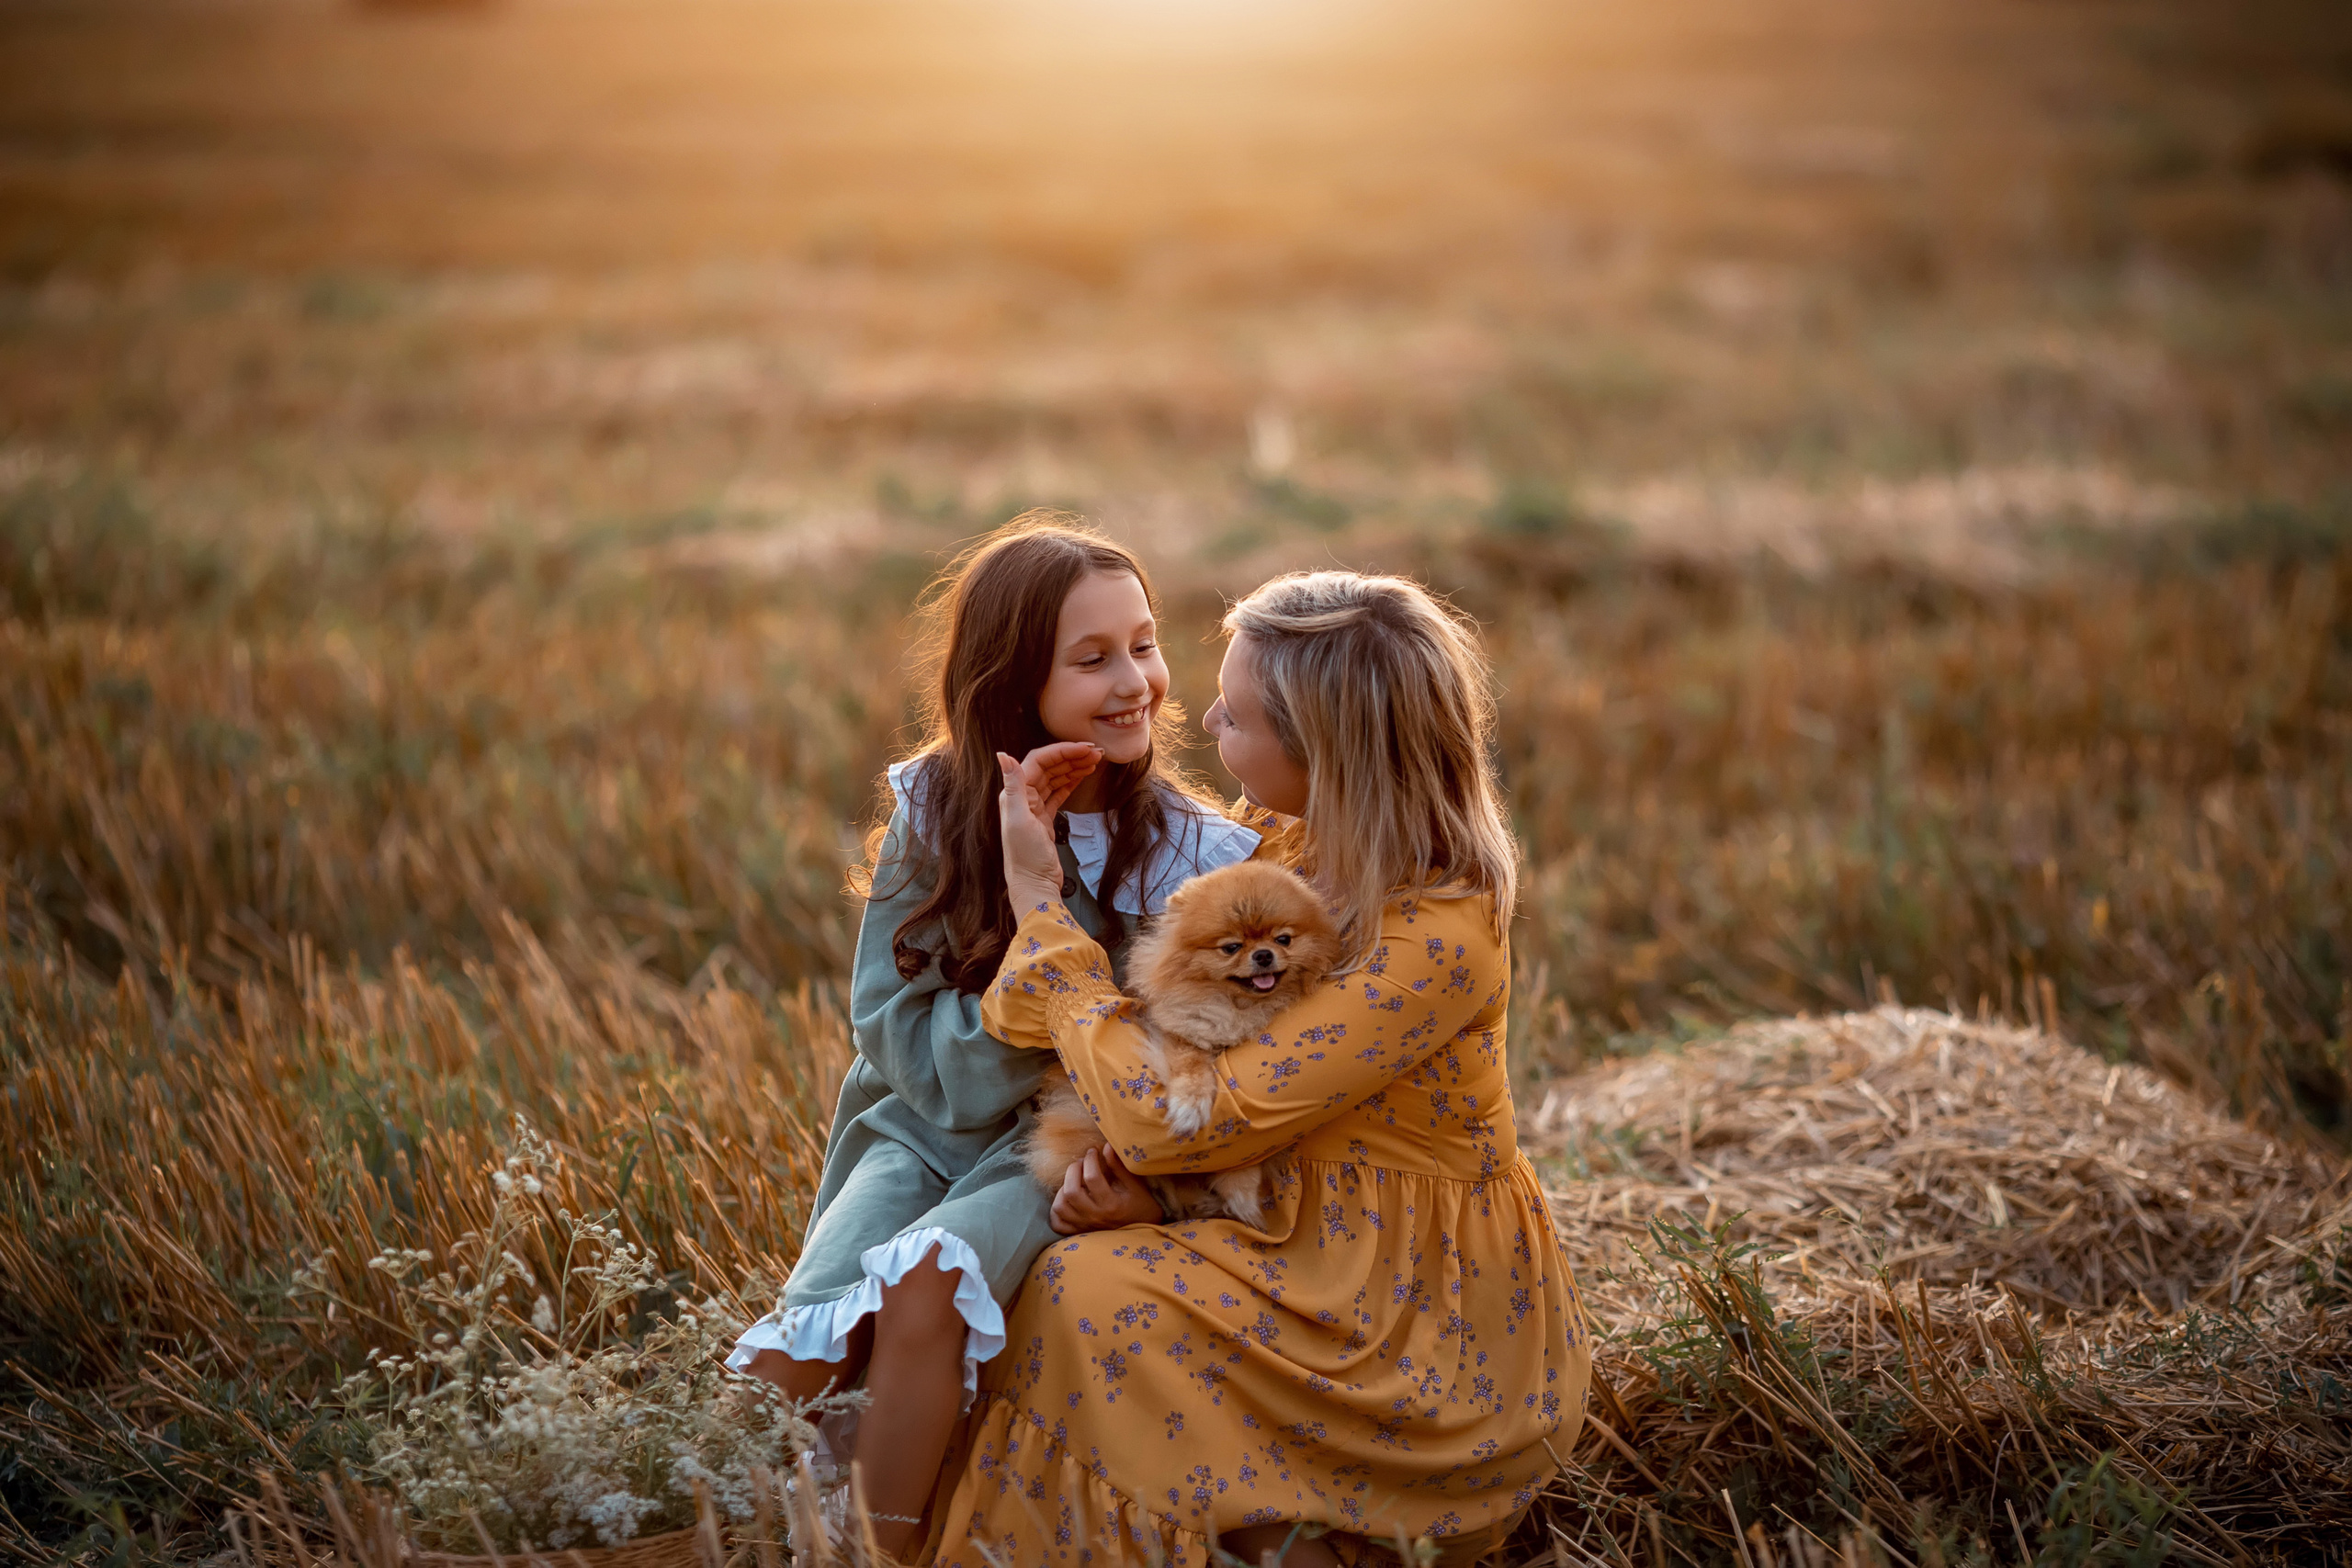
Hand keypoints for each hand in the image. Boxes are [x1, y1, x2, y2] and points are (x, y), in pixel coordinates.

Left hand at [996, 743, 1098, 907]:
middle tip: (1097, 753)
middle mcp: (1022, 796)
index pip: (1039, 760)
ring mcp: (1034, 807)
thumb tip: (1003, 754)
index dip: (1062, 751)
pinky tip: (1084, 776)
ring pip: (1055, 778)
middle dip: (1072, 757)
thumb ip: (1013, 785)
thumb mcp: (1019, 819)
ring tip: (1095, 762)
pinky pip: (1059, 792)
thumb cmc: (1025, 856)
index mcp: (1014, 792)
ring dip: (1074, 767)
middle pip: (1049, 767)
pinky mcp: (1045, 817)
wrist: (1034, 884)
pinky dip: (1072, 782)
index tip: (1084, 748)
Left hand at [1049, 1145, 1162, 1233]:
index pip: (1092, 1178)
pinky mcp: (1079, 1231)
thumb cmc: (1141, 1204)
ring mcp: (1085, 1226)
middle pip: (1071, 1192)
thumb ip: (1118, 1166)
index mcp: (1111, 1204)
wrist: (1144, 1229)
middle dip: (1073, 1170)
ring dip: (1063, 1189)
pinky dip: (1057, 1210)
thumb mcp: (1134, 1184)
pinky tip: (1066, 1198)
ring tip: (1073, 1180)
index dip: (1090, 1159)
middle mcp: (1095, 1217)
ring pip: (1060, 1207)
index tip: (1093, 1151)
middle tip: (1081, 1163)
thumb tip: (1106, 1146)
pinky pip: (1057, 1223)